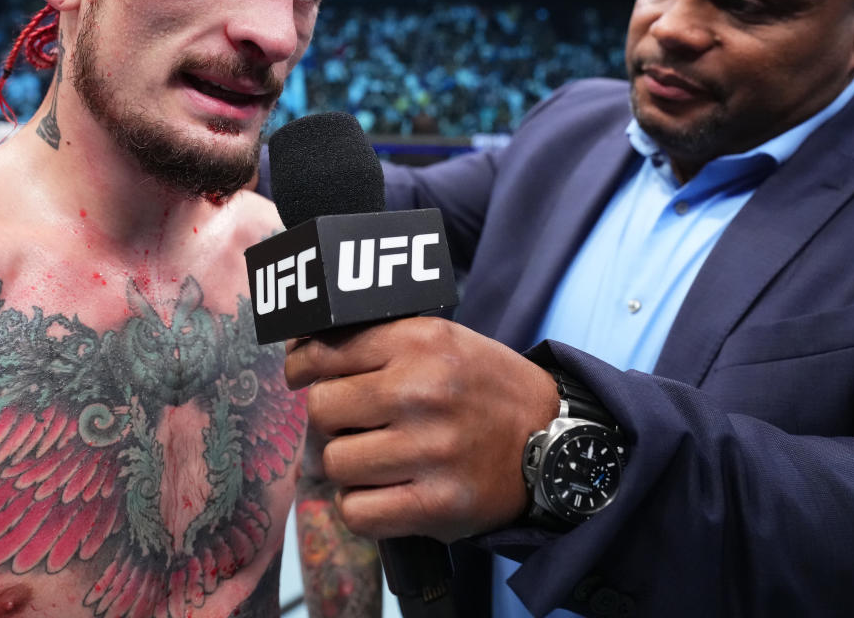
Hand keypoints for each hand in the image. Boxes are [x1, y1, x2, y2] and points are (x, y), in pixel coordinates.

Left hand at [286, 317, 559, 542]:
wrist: (553, 440)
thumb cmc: (484, 388)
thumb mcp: (441, 340)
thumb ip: (377, 342)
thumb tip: (300, 353)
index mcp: (420, 342)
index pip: (324, 352)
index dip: (303, 367)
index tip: (302, 376)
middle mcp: (422, 391)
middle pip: (321, 409)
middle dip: (329, 420)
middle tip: (351, 425)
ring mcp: (429, 450)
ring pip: (334, 463)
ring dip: (346, 466)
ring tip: (374, 459)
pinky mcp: (436, 505)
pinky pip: (357, 512)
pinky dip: (361, 507)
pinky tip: (384, 492)